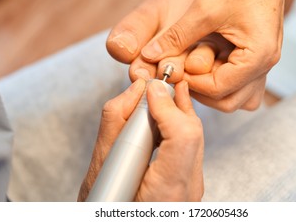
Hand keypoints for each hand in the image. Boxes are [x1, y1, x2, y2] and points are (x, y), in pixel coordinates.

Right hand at [78, 79, 203, 201]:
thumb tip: (136, 90)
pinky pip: (189, 145)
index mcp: (166, 192)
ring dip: (176, 112)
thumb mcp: (101, 166)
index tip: (150, 88)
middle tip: (156, 86)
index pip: (183, 136)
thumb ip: (117, 123)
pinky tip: (163, 116)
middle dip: (174, 103)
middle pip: (192, 133)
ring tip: (158, 96)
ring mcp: (191, 188)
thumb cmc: (106, 204)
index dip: (168, 105)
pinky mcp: (189, 182)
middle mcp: (187, 191)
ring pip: (194, 138)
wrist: (127, 219)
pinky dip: (175, 126)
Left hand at [108, 0, 287, 111]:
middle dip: (200, 90)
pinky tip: (206, 64)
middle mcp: (266, 61)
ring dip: (212, 89)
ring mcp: (264, 57)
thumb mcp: (203, 10)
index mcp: (259, 56)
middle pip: (229, 99)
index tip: (170, 73)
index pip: (219, 89)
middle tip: (179, 74)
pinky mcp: (257, 49)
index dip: (190, 84)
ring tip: (192, 71)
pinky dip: (222, 78)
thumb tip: (149, 57)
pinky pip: (241, 79)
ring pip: (237, 93)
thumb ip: (176, 38)